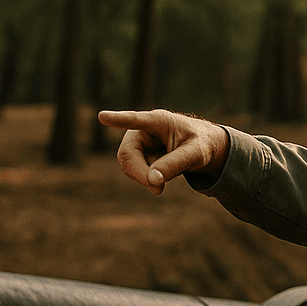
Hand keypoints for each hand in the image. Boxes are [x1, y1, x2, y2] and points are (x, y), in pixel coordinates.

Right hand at [99, 108, 228, 194]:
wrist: (204, 148)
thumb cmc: (201, 144)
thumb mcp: (195, 154)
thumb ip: (174, 165)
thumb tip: (152, 180)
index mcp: (158, 120)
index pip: (136, 120)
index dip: (119, 120)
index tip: (103, 116)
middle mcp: (143, 130)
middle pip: (128, 153)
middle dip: (140, 173)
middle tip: (158, 189)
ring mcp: (138, 143)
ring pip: (128, 165)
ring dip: (145, 178)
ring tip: (164, 181)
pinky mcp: (138, 155)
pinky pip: (134, 172)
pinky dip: (146, 180)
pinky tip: (160, 179)